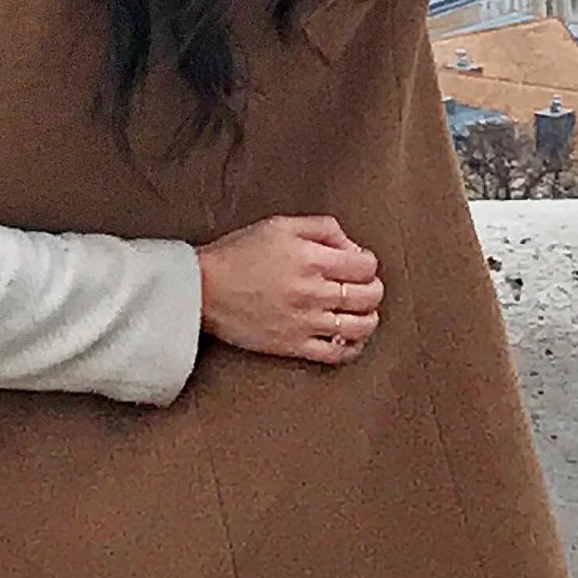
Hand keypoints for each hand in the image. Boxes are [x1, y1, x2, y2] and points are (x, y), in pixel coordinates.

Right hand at [198, 214, 381, 367]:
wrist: (204, 289)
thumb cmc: (239, 253)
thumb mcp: (279, 224)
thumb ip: (321, 228)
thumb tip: (351, 246)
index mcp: (310, 258)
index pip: (365, 266)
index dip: (369, 262)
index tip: (361, 263)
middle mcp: (313, 292)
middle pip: (368, 296)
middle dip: (373, 289)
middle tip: (365, 285)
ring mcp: (306, 322)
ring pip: (360, 327)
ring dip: (369, 318)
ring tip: (362, 311)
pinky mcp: (296, 346)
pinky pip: (338, 353)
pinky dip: (353, 347)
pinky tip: (350, 337)